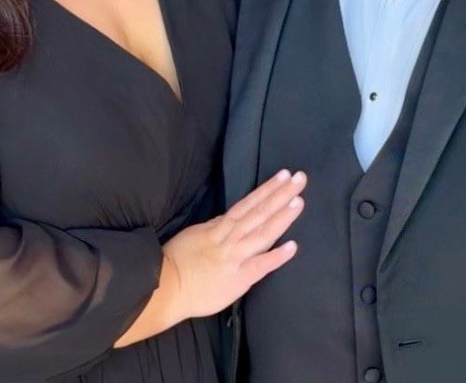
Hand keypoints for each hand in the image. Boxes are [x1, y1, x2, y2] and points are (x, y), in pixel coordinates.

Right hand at [164, 169, 305, 320]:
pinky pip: (260, 266)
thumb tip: (231, 218)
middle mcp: (230, 238)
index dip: (267, 189)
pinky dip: (276, 256)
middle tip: (300, 178)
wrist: (165, 288)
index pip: (248, 203)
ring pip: (262, 233)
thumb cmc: (178, 261)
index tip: (284, 176)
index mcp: (220, 227)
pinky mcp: (238, 278)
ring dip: (281, 216)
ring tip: (299, 201)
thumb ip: (216, 227)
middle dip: (280, 194)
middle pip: (259, 212)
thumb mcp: (196, 234)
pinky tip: (293, 246)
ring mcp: (235, 257)